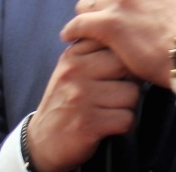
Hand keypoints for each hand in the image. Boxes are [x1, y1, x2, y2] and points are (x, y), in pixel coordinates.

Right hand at [26, 38, 138, 171]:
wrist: (43, 141)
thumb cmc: (66, 100)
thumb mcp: (72, 68)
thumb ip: (94, 49)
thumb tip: (128, 33)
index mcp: (74, 54)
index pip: (115, 42)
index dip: (127, 59)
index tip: (122, 72)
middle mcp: (75, 72)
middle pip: (127, 66)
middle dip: (132, 81)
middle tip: (121, 92)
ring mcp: (81, 97)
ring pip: (131, 94)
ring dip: (128, 106)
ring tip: (113, 110)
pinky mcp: (87, 124)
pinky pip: (127, 119)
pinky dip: (125, 125)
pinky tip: (111, 125)